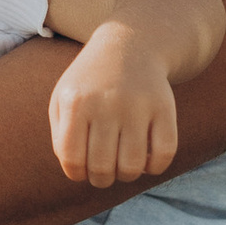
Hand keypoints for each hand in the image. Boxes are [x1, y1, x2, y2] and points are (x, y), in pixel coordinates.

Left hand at [48, 23, 179, 188]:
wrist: (129, 46)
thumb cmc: (90, 83)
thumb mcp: (64, 99)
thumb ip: (61, 137)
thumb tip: (76, 171)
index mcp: (76, 102)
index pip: (72, 159)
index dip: (77, 174)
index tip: (82, 169)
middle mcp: (106, 102)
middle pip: (103, 167)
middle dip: (102, 179)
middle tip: (104, 171)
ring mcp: (137, 104)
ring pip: (133, 166)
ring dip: (127, 176)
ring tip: (123, 166)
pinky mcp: (164, 107)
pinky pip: (164, 155)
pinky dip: (154, 168)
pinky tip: (146, 159)